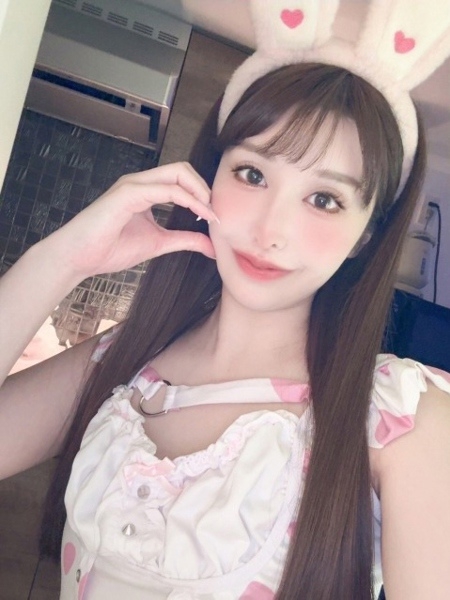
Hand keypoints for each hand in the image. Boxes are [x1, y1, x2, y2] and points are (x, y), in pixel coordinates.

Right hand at [45, 162, 217, 279]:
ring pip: (178, 172)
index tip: (216, 219)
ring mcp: (133, 185)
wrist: (80, 258)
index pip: (182, 180)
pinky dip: (188, 200)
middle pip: (183, 169)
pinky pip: (166, 189)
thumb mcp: (159, 244)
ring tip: (210, 214)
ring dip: (200, 191)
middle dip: (205, 188)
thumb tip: (212, 246)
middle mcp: (140, 183)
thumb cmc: (110, 249)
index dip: (203, 195)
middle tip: (215, 213)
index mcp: (146, 191)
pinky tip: (199, 214)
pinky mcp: (128, 193)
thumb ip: (184, 240)